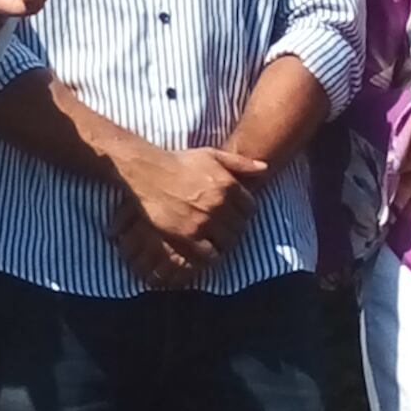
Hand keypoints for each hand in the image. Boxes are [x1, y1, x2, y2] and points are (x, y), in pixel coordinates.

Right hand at [112, 145, 267, 272]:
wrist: (145, 171)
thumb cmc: (177, 161)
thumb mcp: (210, 155)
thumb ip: (239, 162)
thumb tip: (264, 167)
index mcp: (228, 185)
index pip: (250, 208)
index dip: (243, 213)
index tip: (233, 215)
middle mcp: (219, 204)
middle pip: (240, 227)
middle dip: (233, 229)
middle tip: (223, 230)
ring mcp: (203, 221)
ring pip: (227, 242)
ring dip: (223, 243)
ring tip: (214, 240)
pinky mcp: (187, 236)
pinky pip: (209, 254)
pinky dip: (209, 256)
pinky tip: (203, 250)